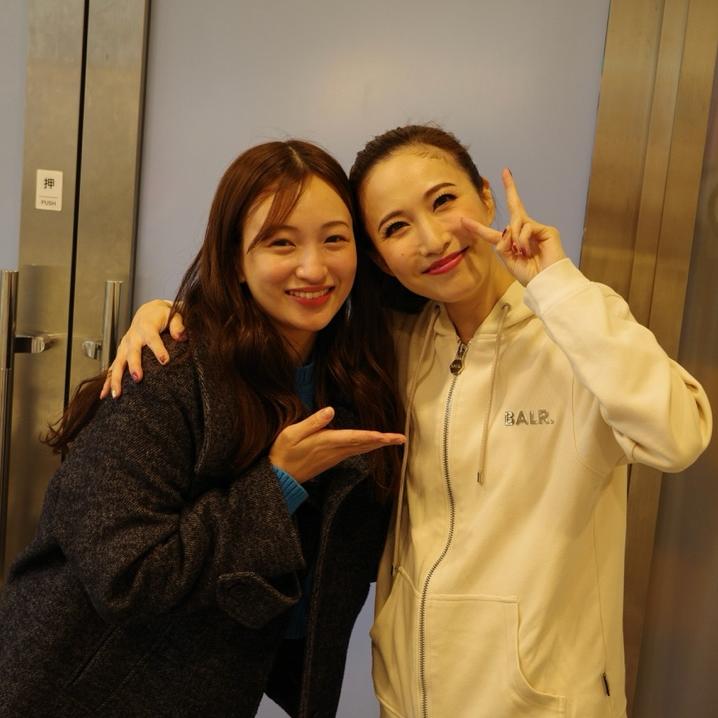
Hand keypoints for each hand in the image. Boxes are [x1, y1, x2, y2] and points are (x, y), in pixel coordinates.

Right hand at [100, 300, 185, 398]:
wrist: (148, 312)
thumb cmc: (163, 316)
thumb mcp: (174, 316)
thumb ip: (178, 326)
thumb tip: (182, 336)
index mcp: (147, 327)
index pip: (153, 338)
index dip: (158, 349)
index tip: (165, 361)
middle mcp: (133, 337)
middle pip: (132, 352)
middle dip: (133, 366)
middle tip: (137, 378)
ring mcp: (125, 346)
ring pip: (118, 363)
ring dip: (116, 378)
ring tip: (118, 395)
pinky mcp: (121, 353)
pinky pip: (112, 368)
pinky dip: (108, 382)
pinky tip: (104, 395)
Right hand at [269, 407, 405, 482]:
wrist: (280, 476)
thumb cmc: (284, 452)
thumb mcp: (292, 433)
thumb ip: (312, 422)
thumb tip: (331, 410)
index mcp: (326, 442)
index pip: (353, 438)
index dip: (371, 436)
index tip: (386, 436)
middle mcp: (335, 450)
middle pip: (363, 444)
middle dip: (383, 441)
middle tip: (401, 439)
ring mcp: (335, 456)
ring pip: (361, 448)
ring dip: (378, 443)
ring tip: (394, 439)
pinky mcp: (333, 458)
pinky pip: (355, 451)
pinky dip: (367, 446)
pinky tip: (373, 443)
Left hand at [460, 168, 565, 285]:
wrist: (546, 282)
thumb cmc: (529, 275)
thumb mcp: (508, 261)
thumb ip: (502, 245)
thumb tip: (506, 229)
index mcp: (511, 243)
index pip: (492, 233)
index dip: (477, 227)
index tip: (464, 219)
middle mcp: (523, 233)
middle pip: (515, 208)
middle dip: (511, 188)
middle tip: (505, 171)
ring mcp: (535, 230)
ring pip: (516, 222)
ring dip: (514, 238)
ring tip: (521, 252)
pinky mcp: (546, 230)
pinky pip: (525, 228)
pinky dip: (522, 239)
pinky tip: (527, 250)